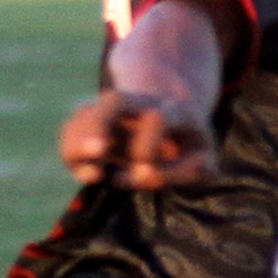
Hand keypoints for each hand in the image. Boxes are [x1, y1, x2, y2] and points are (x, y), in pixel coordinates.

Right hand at [60, 88, 215, 190]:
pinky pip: (72, 130)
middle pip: (114, 103)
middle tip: (100, 149)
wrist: (173, 119)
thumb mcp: (206, 159)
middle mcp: (139, 105)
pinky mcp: (93, 123)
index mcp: (173, 111)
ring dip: (78, 142)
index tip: (145, 167)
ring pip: (85, 114)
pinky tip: (89, 173)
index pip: (158, 118)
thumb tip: (151, 173)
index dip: (149, 142)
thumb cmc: (191, 148)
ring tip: (93, 174)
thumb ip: (192, 170)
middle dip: (100, 124)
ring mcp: (113, 113)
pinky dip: (73, 153)